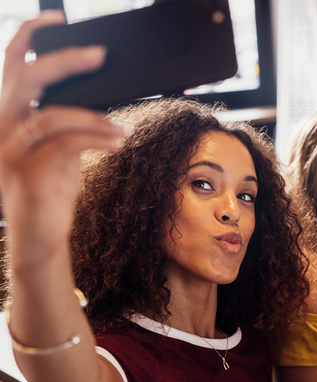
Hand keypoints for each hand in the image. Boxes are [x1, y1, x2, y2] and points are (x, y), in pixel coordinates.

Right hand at [0, 12, 123, 260]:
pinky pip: (63, 144)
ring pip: (50, 115)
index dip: (30, 35)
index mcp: (8, 116)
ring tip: (118, 129)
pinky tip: (115, 142)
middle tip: (99, 54)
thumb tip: (101, 97)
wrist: (39, 238)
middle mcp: (1, 128)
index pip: (11, 64)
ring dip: (93, 118)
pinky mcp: (24, 174)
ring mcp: (8, 152)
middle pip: (25, 77)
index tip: (59, 18)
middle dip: (64, 60)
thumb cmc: (51, 190)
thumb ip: (69, 121)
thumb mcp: (61, 148)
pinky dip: (95, 138)